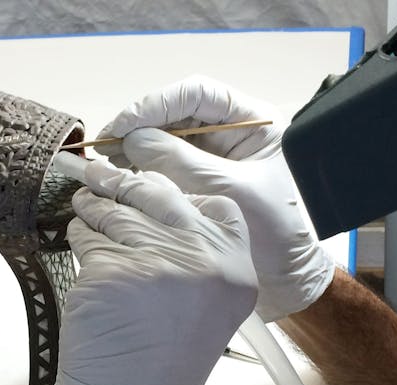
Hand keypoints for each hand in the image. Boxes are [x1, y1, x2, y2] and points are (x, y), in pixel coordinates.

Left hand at [46, 160, 257, 384]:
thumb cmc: (169, 358)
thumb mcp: (212, 306)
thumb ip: (202, 256)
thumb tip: (162, 204)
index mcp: (236, 268)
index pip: (217, 206)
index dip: (181, 192)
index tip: (156, 187)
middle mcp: (205, 260)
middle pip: (163, 197)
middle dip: (128, 184)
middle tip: (104, 176)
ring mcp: (158, 261)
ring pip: (119, 212)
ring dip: (96, 205)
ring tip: (85, 202)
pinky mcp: (112, 269)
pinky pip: (90, 236)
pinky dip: (80, 232)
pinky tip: (78, 234)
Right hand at [96, 76, 333, 320]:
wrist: (290, 278)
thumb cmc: (276, 232)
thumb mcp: (228, 191)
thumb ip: (181, 161)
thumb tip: (132, 139)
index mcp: (254, 123)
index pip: (198, 94)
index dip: (156, 104)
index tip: (124, 126)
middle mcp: (234, 133)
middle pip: (177, 113)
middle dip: (140, 127)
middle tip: (106, 147)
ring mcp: (218, 157)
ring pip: (169, 138)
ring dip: (137, 148)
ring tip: (109, 163)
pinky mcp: (204, 182)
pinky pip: (169, 165)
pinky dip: (145, 169)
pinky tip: (124, 178)